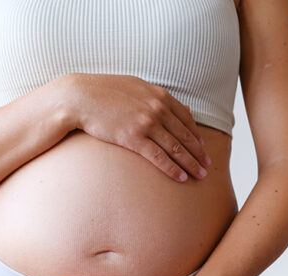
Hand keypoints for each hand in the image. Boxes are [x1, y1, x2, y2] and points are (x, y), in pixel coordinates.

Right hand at [61, 72, 211, 182]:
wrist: (79, 97)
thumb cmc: (103, 92)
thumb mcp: (134, 87)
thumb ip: (155, 96)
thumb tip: (174, 104)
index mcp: (158, 95)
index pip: (185, 118)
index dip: (196, 135)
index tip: (202, 147)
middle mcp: (157, 108)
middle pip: (185, 135)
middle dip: (198, 153)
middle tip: (208, 166)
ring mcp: (146, 123)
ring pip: (176, 148)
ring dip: (191, 163)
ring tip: (200, 176)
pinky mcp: (133, 138)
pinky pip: (159, 157)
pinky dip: (172, 168)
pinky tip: (181, 177)